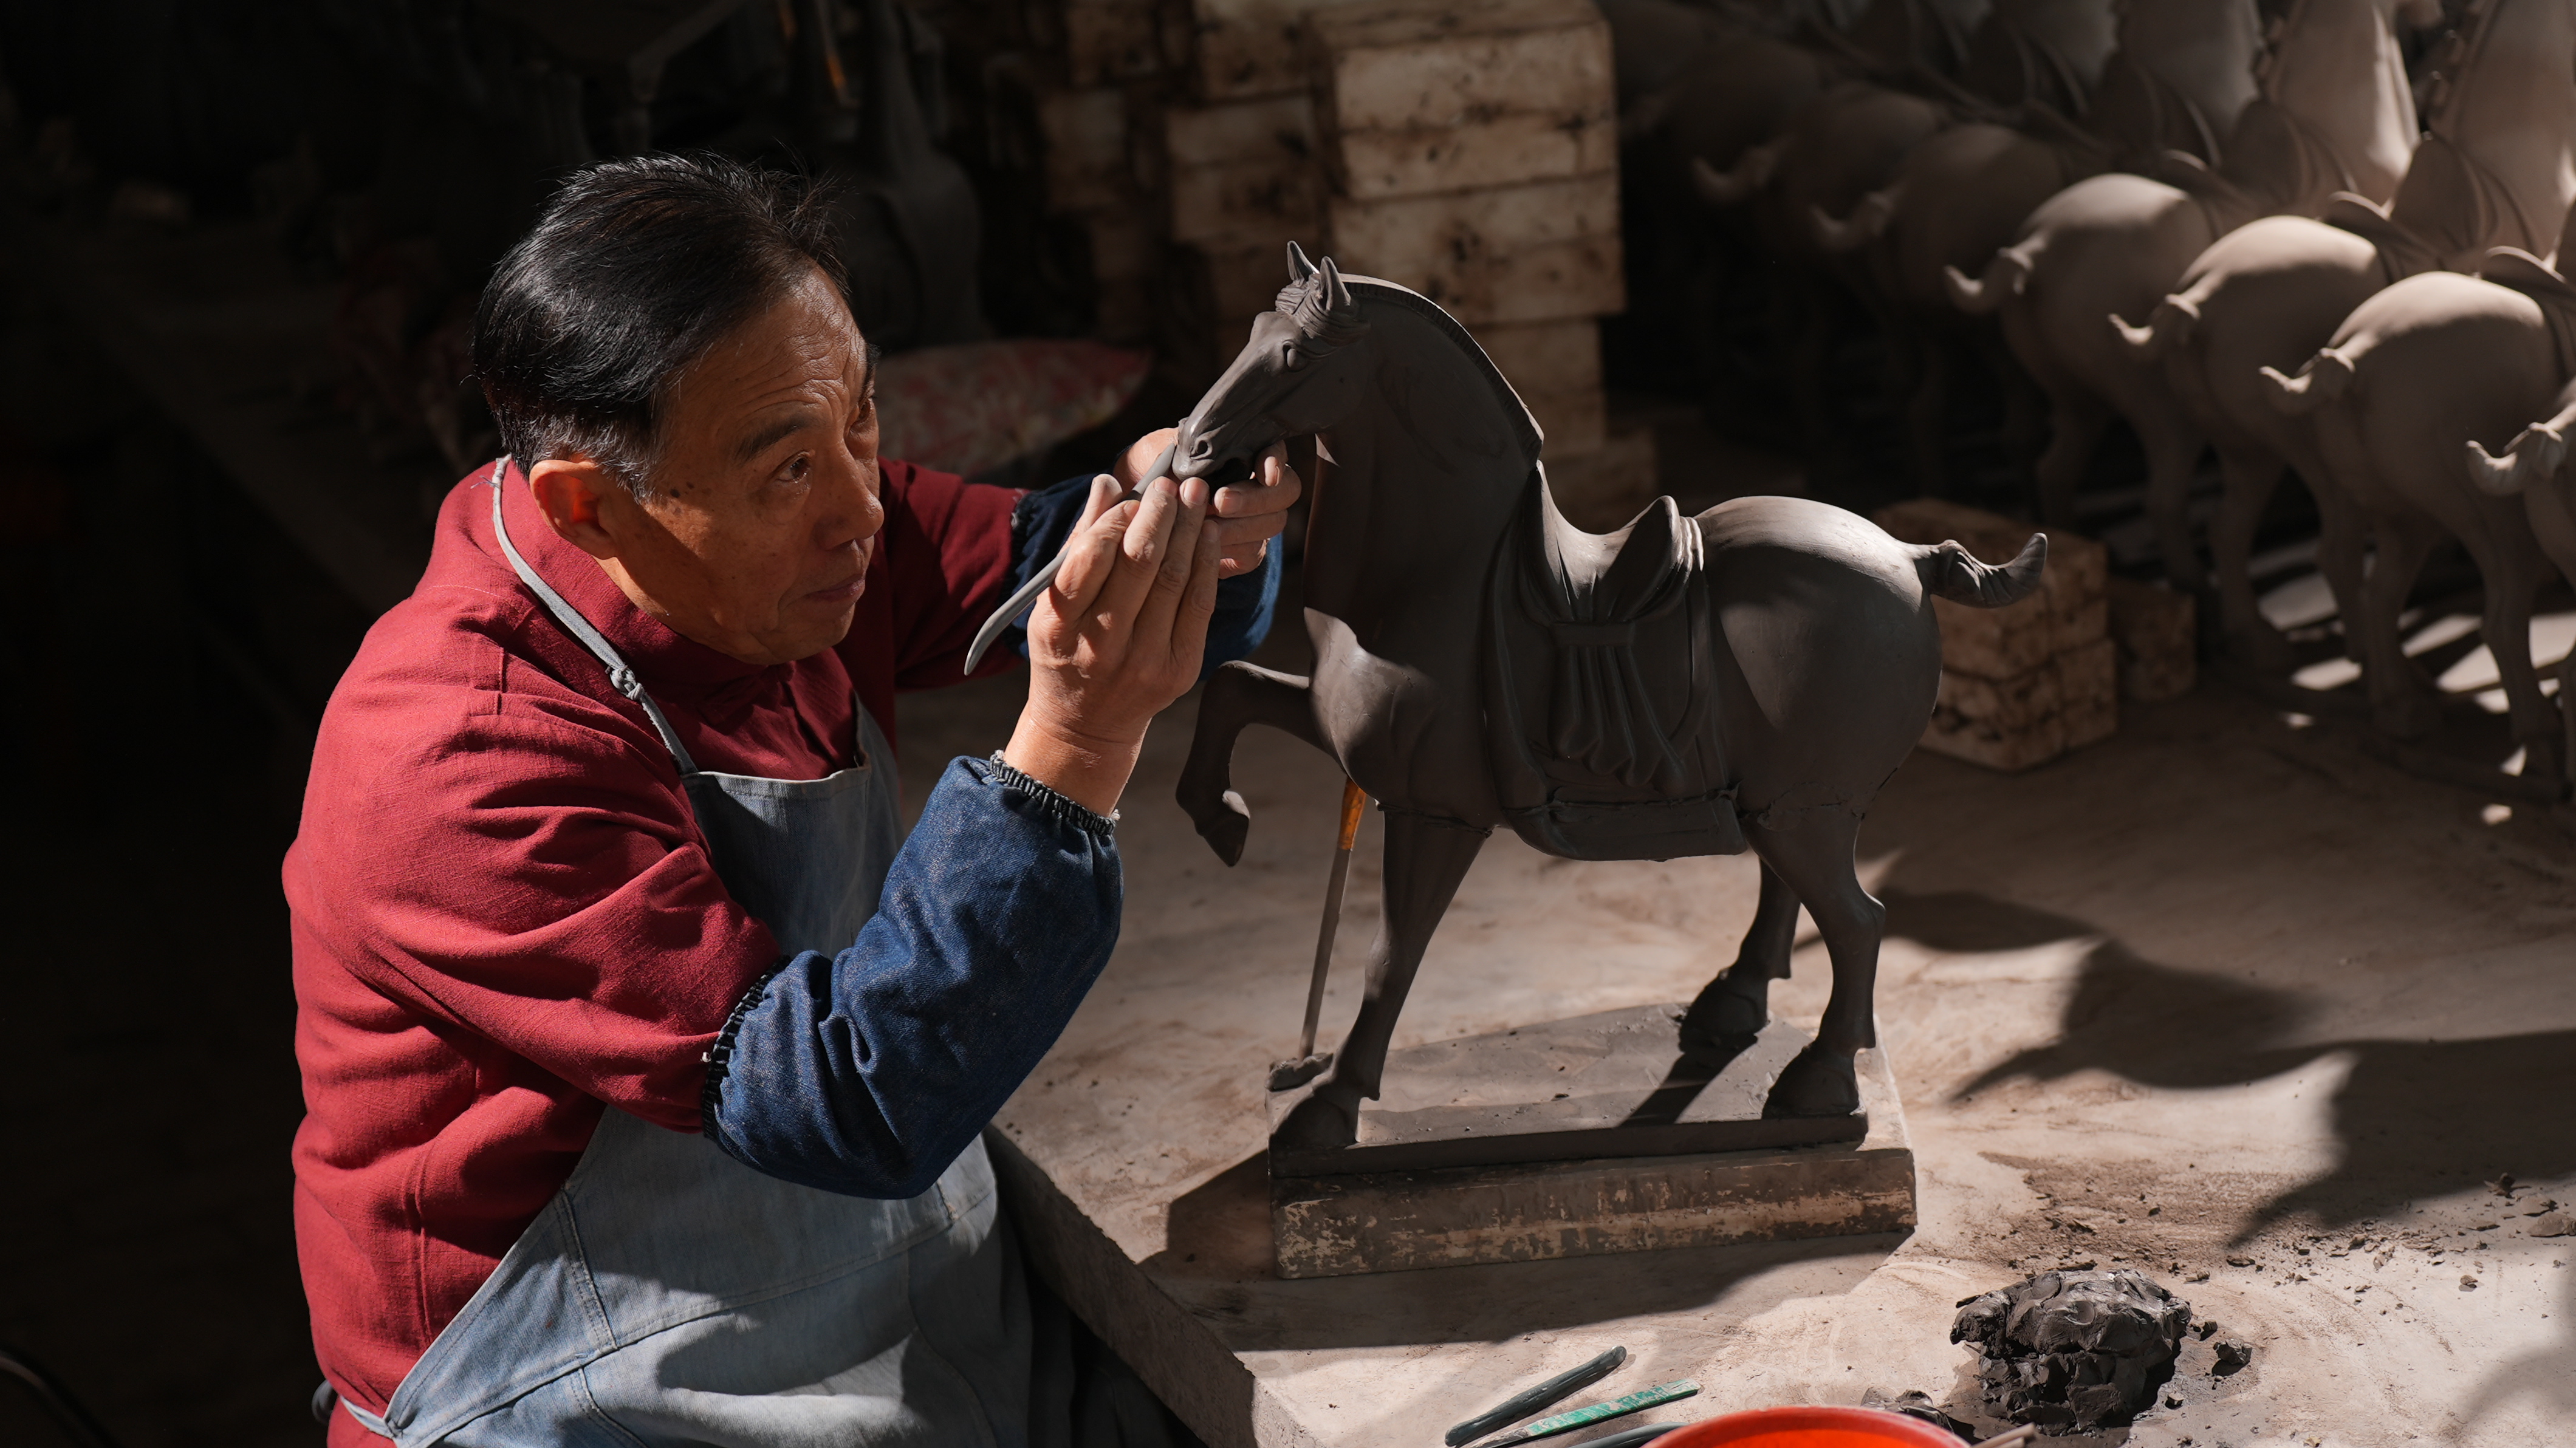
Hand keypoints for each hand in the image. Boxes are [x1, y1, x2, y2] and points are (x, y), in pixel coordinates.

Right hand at [1003, 472, 1223, 815]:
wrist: (1086, 724)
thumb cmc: (1064, 652)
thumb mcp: (1051, 604)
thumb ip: (1078, 543)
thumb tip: (1107, 484)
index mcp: (1058, 626)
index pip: (1091, 557)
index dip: (1117, 518)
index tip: (1133, 496)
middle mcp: (1102, 645)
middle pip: (1140, 563)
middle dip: (1160, 514)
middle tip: (1172, 484)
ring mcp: (1145, 660)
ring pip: (1174, 579)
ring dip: (1188, 530)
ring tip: (1194, 496)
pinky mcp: (1179, 669)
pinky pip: (1199, 604)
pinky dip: (1205, 563)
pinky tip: (1207, 535)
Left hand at [1115, 429, 1301, 577]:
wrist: (1142, 509)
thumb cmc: (1155, 471)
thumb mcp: (1160, 450)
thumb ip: (1183, 451)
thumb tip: (1200, 464)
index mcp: (1246, 450)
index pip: (1276, 451)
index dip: (1275, 462)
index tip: (1264, 474)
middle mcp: (1260, 484)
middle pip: (1285, 492)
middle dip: (1254, 499)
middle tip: (1220, 502)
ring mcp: (1258, 519)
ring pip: (1271, 525)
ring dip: (1239, 527)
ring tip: (1205, 526)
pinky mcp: (1247, 550)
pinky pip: (1252, 553)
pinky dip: (1229, 550)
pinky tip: (1204, 546)